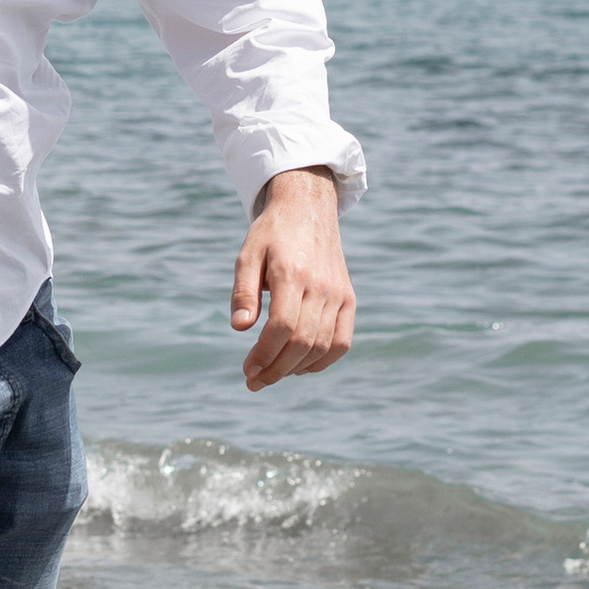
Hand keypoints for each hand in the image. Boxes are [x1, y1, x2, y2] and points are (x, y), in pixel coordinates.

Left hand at [231, 166, 354, 387]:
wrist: (308, 208)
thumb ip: (243, 291)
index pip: (282, 327)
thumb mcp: (248, 255)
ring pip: (322, 346)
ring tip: (272, 374)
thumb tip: (239, 327)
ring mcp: (338, 294)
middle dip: (275, 369)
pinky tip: (300, 367)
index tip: (247, 369)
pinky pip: (342, 341)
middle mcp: (321, 286)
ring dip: (295, 369)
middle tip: (254, 380)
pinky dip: (323, 361)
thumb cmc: (272, 233)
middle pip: (302, 342)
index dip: (264, 354)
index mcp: (293, 273)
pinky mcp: (348, 299)